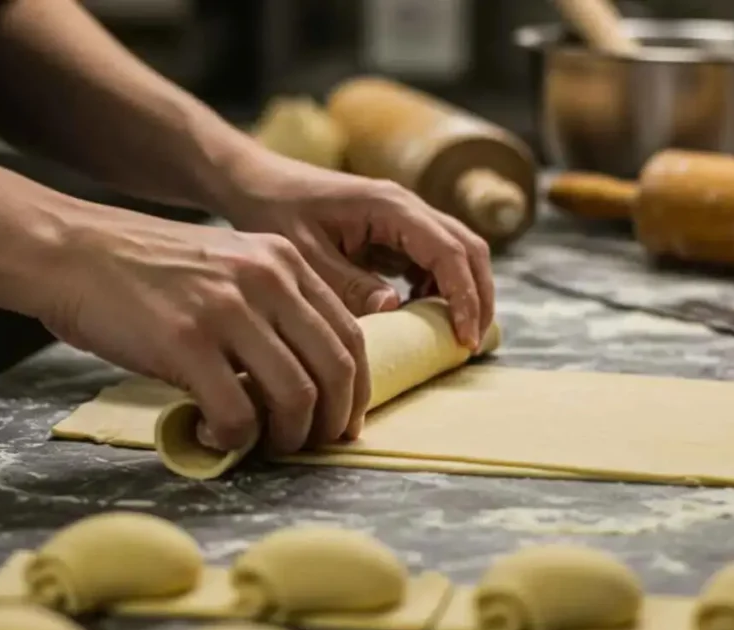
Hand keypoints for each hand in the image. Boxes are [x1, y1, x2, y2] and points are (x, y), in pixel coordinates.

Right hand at [42, 201, 370, 453]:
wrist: (73, 250)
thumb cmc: (151, 269)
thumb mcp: (231, 265)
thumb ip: (275, 306)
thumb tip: (308, 376)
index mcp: (286, 262)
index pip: (352, 335)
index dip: (356, 389)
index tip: (345, 420)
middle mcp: (268, 280)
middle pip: (335, 368)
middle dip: (332, 421)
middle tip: (313, 445)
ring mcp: (228, 309)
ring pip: (296, 396)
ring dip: (288, 438)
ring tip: (265, 445)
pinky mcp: (186, 342)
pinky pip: (236, 413)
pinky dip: (234, 441)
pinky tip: (215, 437)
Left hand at [219, 153, 494, 349]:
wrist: (254, 182)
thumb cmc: (274, 211)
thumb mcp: (307, 256)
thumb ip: (350, 284)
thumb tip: (397, 307)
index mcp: (390, 206)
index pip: (449, 252)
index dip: (465, 297)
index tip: (464, 339)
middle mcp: (407, 206)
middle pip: (468, 249)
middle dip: (479, 297)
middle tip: (471, 343)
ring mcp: (403, 217)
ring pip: (456, 253)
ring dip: (463, 292)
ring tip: (453, 335)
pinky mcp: (394, 231)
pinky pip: (432, 259)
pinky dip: (438, 288)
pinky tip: (420, 314)